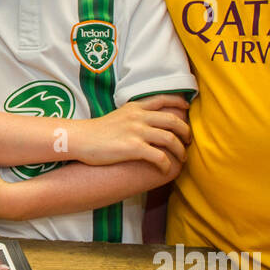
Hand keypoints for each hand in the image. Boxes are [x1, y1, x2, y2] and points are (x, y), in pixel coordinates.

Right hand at [75, 94, 190, 168]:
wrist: (80, 139)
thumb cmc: (96, 132)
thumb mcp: (118, 115)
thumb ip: (133, 116)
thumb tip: (146, 122)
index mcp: (136, 107)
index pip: (164, 99)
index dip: (180, 104)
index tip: (187, 111)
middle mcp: (139, 117)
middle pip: (173, 120)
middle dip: (186, 132)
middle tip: (188, 142)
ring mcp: (137, 132)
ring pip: (170, 139)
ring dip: (181, 150)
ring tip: (182, 158)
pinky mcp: (133, 148)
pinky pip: (159, 156)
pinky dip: (167, 164)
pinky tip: (165, 169)